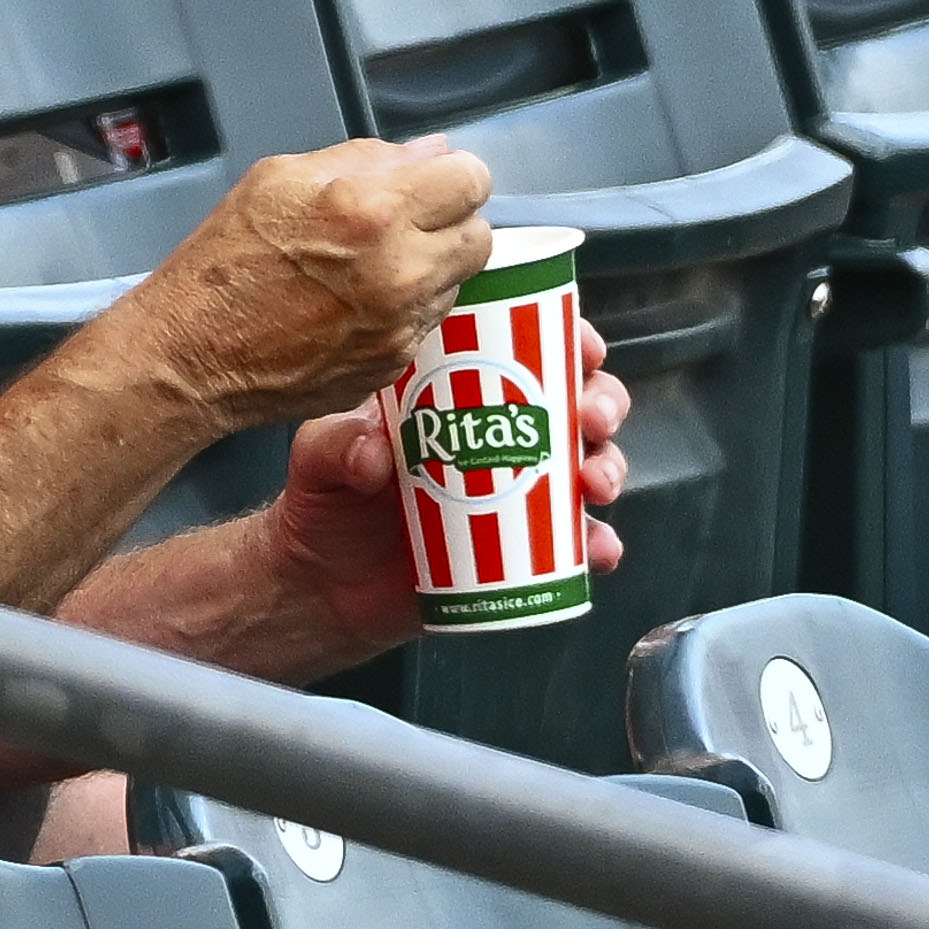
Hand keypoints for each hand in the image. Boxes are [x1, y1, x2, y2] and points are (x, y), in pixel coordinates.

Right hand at [129, 137, 494, 436]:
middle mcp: (402, 272)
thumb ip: (365, 158)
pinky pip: (426, 322)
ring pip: (456, 282)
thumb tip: (429, 152)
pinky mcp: (395, 362)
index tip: (428, 181)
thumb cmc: (223, 261)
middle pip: (479, 234)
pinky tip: (354, 305)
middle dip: (447, 222)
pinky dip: (403, 309)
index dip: (450, 175)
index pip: (472, 180)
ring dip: (428, 268)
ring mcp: (402, 325)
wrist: (192, 355)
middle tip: (401, 223)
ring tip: (369, 267)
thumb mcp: (279, 178)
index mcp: (375, 211)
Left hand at [263, 319, 631, 653]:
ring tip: (594, 484)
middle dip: (601, 403)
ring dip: (610, 469)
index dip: (564, 340)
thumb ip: (338, 446)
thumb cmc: (324, 503)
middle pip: (574, 405)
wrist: (323, 587)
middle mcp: (497, 440)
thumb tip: (376, 454)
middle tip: (590, 419)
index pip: (523, 351)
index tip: (579, 346)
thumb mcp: (318, 458)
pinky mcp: (521, 553)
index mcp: (457, 397)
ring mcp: (515, 495)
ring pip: (588, 469)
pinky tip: (598, 549)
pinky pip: (576, 546)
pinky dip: (599, 545)